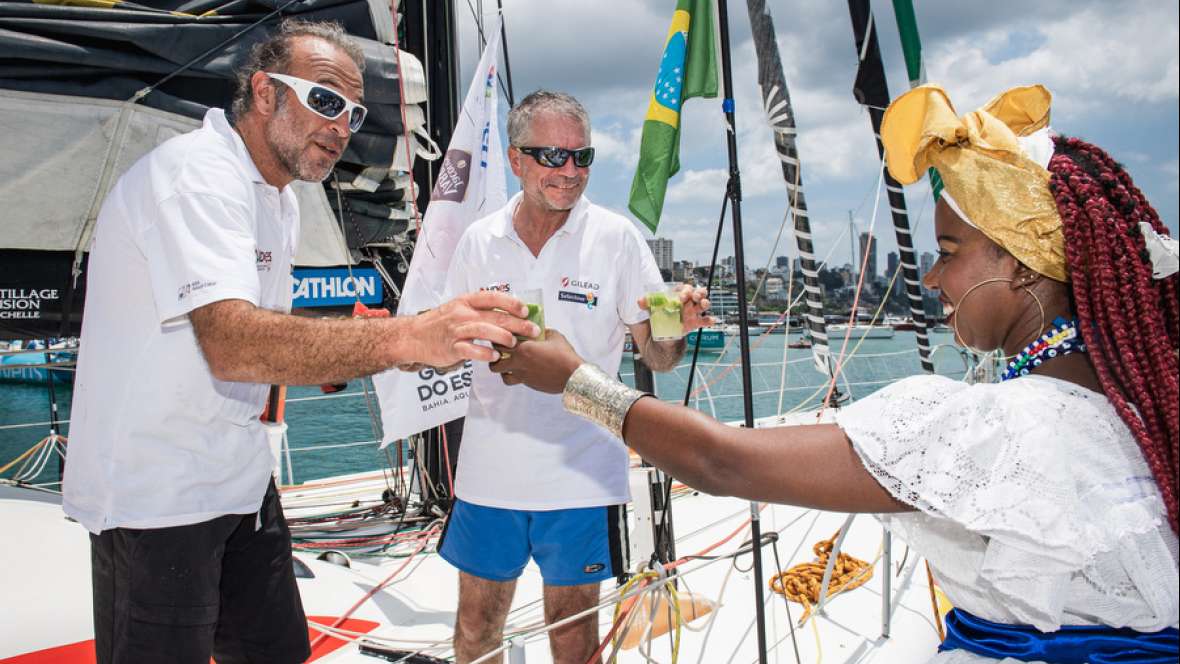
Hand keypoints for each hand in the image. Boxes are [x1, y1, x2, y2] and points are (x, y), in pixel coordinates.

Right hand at [408, 291, 539, 365]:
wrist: (414, 336)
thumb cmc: (440, 323)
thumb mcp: (459, 309)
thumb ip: (480, 311)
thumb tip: (509, 315)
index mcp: (466, 301)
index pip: (492, 298)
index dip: (511, 303)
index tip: (525, 310)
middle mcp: (462, 313)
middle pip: (494, 316)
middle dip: (517, 323)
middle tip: (533, 330)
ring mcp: (456, 330)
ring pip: (483, 330)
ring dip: (503, 337)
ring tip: (514, 343)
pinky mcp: (451, 347)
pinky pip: (470, 350)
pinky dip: (484, 353)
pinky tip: (494, 357)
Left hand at [488, 329, 584, 393]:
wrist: (573, 376)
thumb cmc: (565, 355)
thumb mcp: (554, 336)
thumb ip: (541, 330)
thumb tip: (536, 328)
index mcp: (523, 348)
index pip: (500, 342)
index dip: (498, 338)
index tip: (501, 334)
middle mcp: (519, 363)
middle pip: (495, 360)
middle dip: (495, 354)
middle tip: (500, 349)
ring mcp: (522, 376)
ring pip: (501, 374)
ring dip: (501, 368)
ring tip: (506, 362)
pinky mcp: (528, 384)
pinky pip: (513, 381)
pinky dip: (512, 376)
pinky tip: (519, 370)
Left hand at [638, 283, 714, 332]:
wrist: (659, 336)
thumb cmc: (657, 318)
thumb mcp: (650, 310)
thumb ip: (646, 304)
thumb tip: (640, 301)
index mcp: (677, 296)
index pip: (684, 288)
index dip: (685, 290)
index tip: (682, 296)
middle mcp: (686, 303)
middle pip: (697, 293)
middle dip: (698, 293)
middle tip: (695, 297)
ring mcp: (691, 313)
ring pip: (702, 304)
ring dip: (705, 303)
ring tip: (703, 304)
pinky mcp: (694, 323)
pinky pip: (704, 321)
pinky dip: (709, 320)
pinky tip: (710, 320)